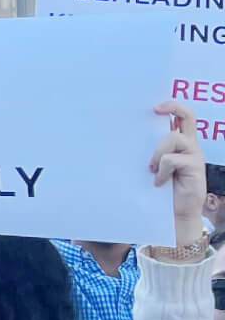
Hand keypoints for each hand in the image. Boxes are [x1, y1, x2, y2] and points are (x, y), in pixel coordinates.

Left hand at [153, 102, 206, 249]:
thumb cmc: (162, 189)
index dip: (172, 106)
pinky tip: (159, 182)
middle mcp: (190, 145)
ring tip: (152, 169)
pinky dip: (161, 171)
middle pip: (188, 116)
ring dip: (157, 152)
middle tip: (155, 109)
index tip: (155, 106)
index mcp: (181, 143)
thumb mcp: (154, 166)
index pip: (183, 117)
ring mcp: (194, 155)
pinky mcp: (195, 167)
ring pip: (173, 139)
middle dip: (173, 107)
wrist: (176, 213)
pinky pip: (171, 160)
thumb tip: (125, 138)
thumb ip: (151, 152)